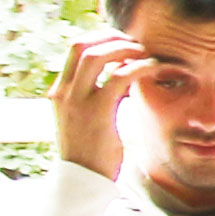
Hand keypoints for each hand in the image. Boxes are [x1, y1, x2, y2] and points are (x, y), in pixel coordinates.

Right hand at [50, 34, 138, 179]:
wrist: (82, 179)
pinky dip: (138, 67)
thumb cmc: (92, 151)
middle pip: (80, 45)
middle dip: (111, 37)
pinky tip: (154, 69)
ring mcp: (76, 100)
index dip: (101, 38)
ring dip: (124, 48)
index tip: (124, 41)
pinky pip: (117, 77)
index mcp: (60, 91)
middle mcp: (63, 92)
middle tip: (136, 42)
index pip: (74, 50)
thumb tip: (120, 76)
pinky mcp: (96, 112)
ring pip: (95, 56)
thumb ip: (97, 95)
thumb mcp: (87, 117)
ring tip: (146, 53)